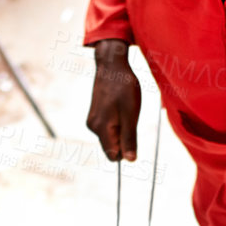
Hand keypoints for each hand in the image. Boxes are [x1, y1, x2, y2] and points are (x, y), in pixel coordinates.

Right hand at [87, 40, 140, 159]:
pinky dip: (117, 122)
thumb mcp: (131, 113)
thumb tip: (130, 160)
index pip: (113, 156)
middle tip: (129, 117)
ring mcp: (93, 121)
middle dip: (124, 138)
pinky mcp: (95, 115)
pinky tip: (120, 106)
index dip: (126, 149)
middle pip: (112, 148)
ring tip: (124, 109)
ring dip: (122, 129)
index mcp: (101, 129)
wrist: (111, 65)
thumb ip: (129, 138)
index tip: (132, 132)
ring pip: (111, 137)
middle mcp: (93, 127)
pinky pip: (109, 128)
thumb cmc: (124, 87)